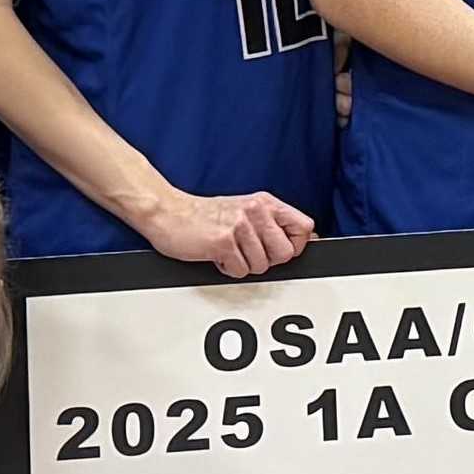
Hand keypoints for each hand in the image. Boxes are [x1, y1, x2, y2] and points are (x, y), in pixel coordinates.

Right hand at [139, 186, 314, 277]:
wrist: (167, 211)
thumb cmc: (204, 215)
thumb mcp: (245, 210)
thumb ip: (273, 223)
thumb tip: (306, 241)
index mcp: (265, 202)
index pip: (305, 227)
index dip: (295, 245)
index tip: (278, 248)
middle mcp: (255, 211)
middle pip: (286, 253)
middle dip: (267, 260)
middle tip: (247, 251)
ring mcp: (240, 226)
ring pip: (262, 266)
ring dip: (243, 264)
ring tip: (229, 249)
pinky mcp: (223, 241)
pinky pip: (240, 271)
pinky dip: (228, 269)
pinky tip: (218, 254)